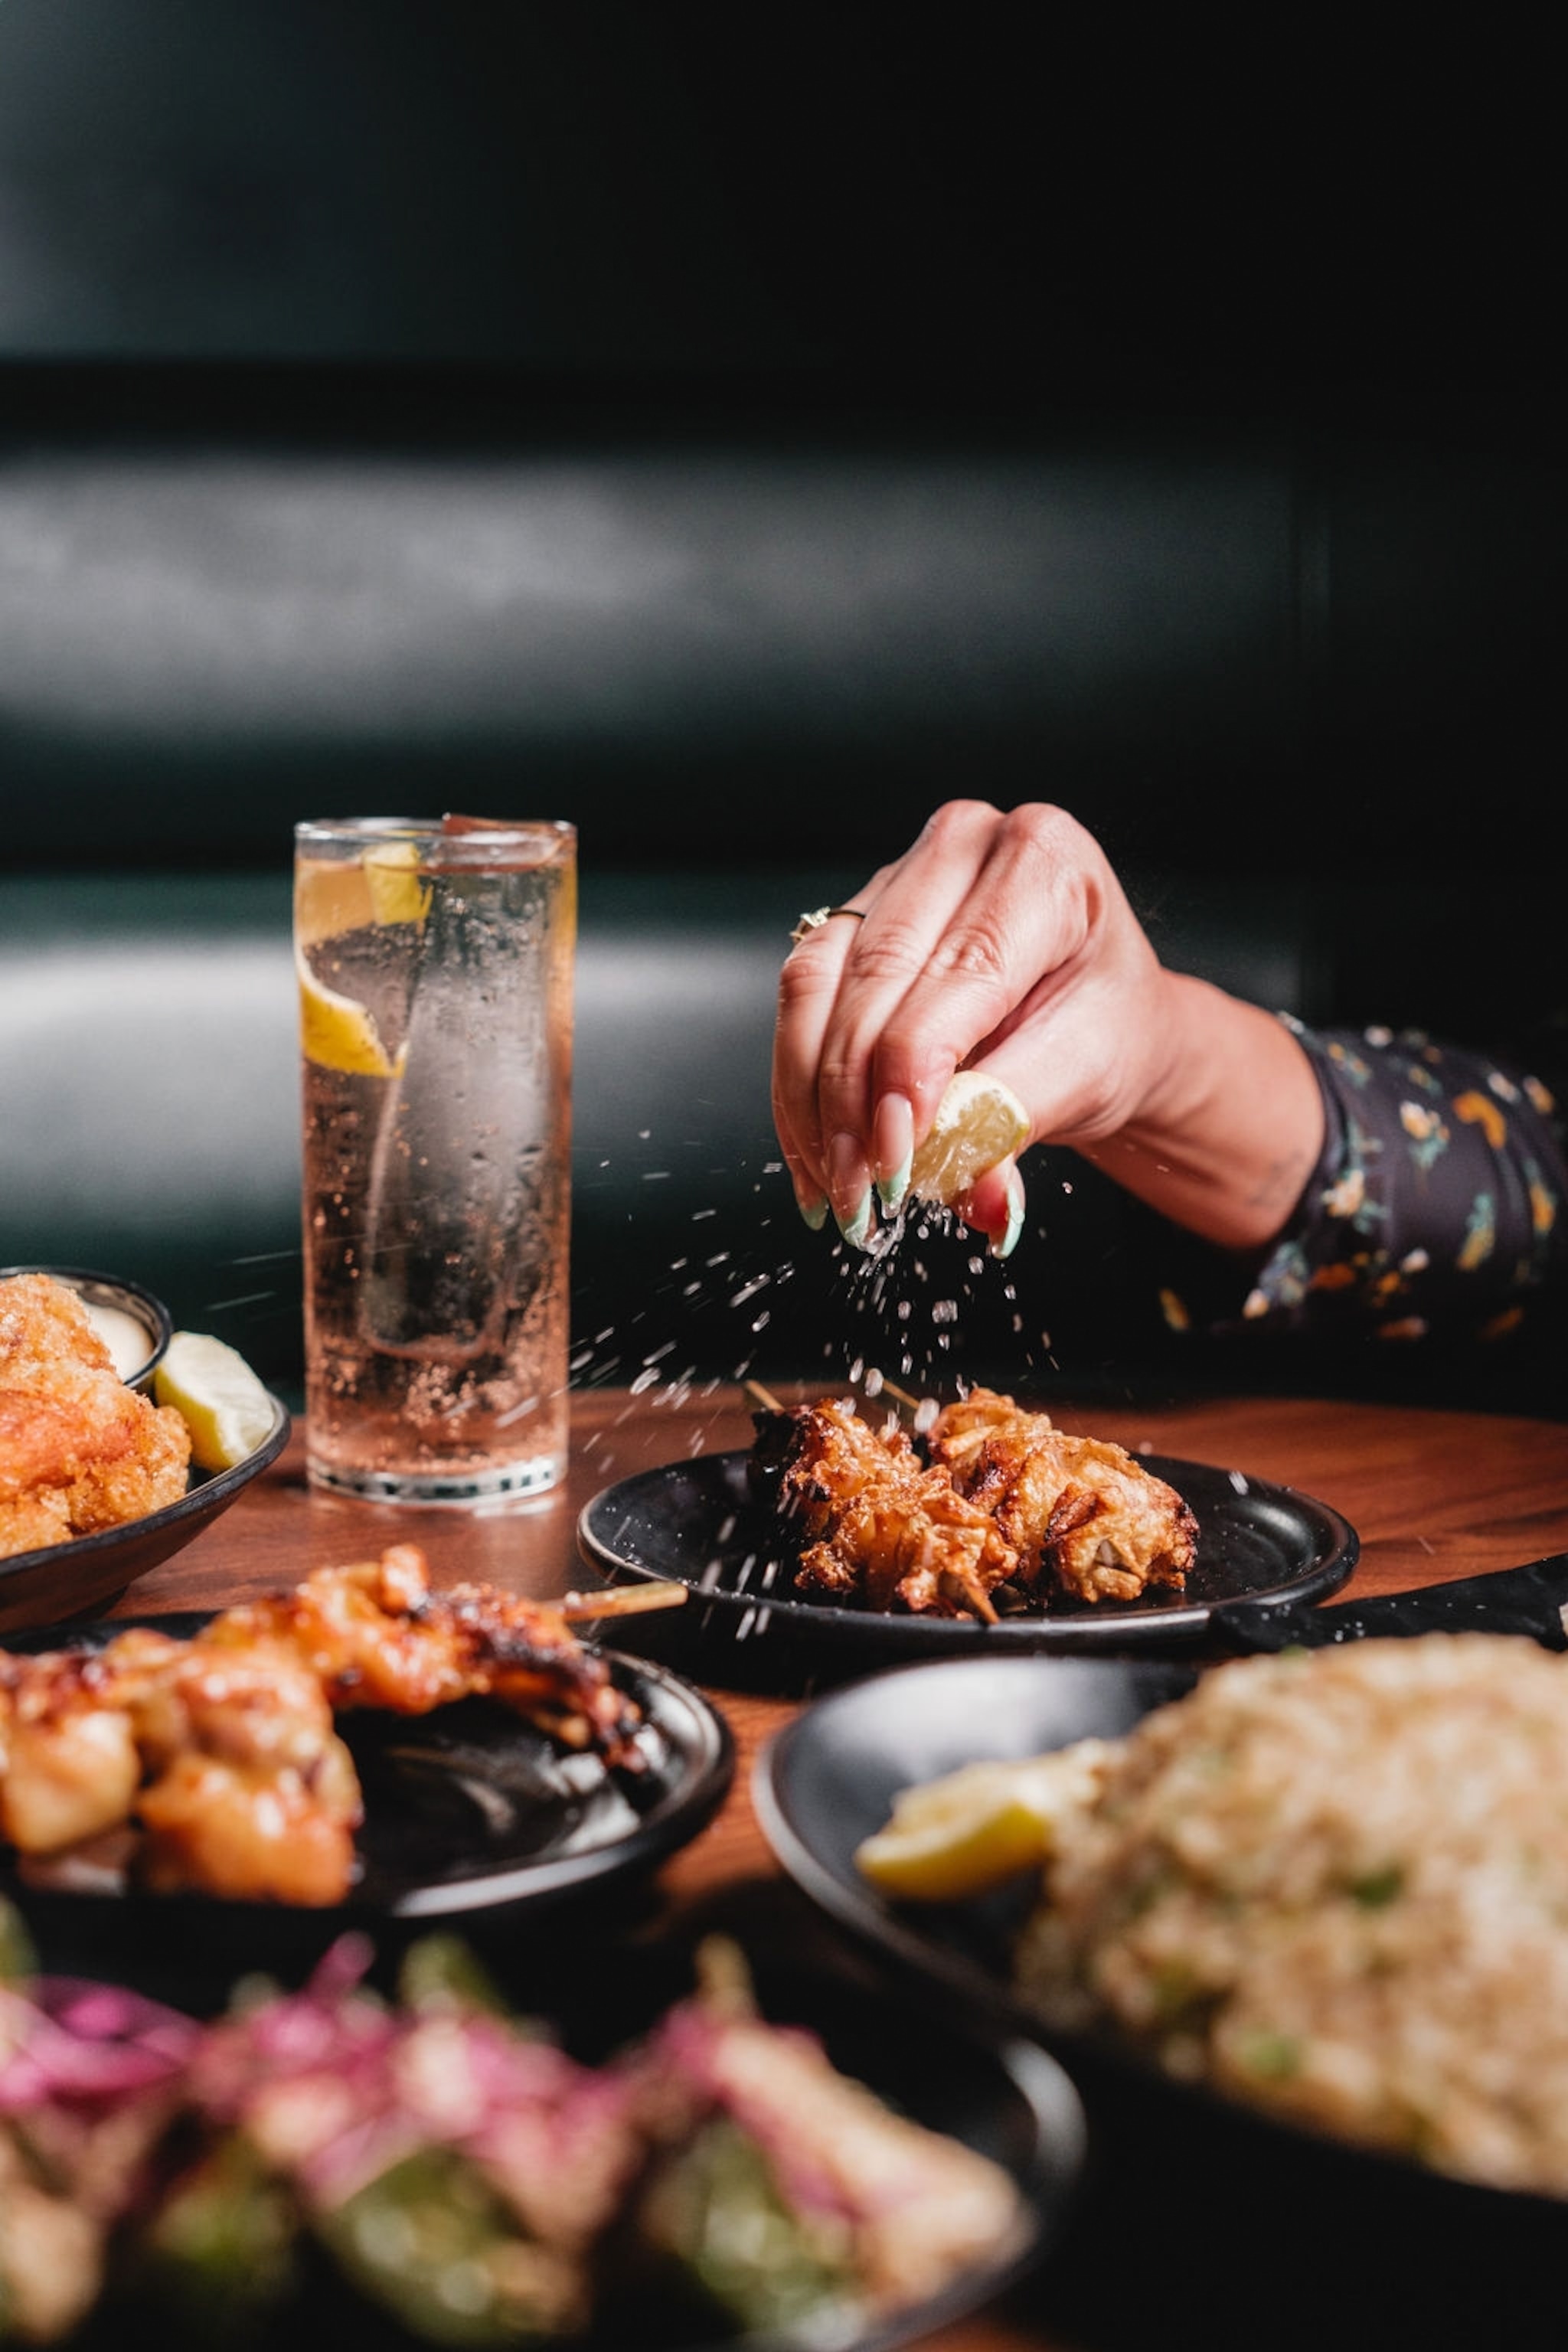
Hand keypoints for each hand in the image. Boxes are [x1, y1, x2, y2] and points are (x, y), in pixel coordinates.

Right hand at [772, 800, 1323, 1255]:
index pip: (960, 968)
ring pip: (816, 984)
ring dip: (813, 1099)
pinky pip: (798, 999)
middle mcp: (963, 844)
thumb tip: (973, 1193)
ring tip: (835, 1186)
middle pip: (876, 973)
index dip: (916, 1069)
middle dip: (856, 1098)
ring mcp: (897, 875)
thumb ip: (1016, 1120)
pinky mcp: (850, 919)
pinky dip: (799, 1088)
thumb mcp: (1086, 1074)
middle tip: (861, 1190)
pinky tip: (814, 1155)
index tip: (898, 1159)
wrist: (1097, 1022)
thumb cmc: (1104, 1030)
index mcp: (1046, 858)